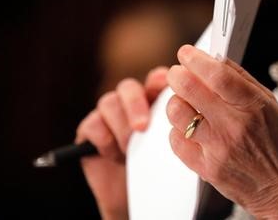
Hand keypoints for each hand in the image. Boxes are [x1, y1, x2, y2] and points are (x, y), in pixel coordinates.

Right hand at [75, 67, 167, 219]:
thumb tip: (187, 118)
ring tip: (129, 150)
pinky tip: (113, 155)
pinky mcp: (90, 130)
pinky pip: (92, 124)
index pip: (155, 79)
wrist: (133, 199)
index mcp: (154, 100)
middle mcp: (130, 102)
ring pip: (109, 102)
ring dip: (120, 127)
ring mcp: (108, 115)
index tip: (164, 88)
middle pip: (128, 87)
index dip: (158, 80)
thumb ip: (176, 128)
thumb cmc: (158, 172)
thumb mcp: (173, 149)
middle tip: (142, 128)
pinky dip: (103, 138)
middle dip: (135, 105)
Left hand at [166, 45, 277, 218]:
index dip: (196, 59)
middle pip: (189, 89)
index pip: (217, 74)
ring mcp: (218, 149)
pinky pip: (176, 140)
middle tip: (177, 73)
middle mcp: (234, 126)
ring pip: (176, 113)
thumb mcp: (270, 104)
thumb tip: (214, 58)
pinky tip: (190, 129)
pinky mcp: (206, 168)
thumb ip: (242, 79)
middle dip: (177, 74)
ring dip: (176, 102)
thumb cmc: (276, 142)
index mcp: (253, 106)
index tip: (186, 52)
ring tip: (185, 103)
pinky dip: (178, 130)